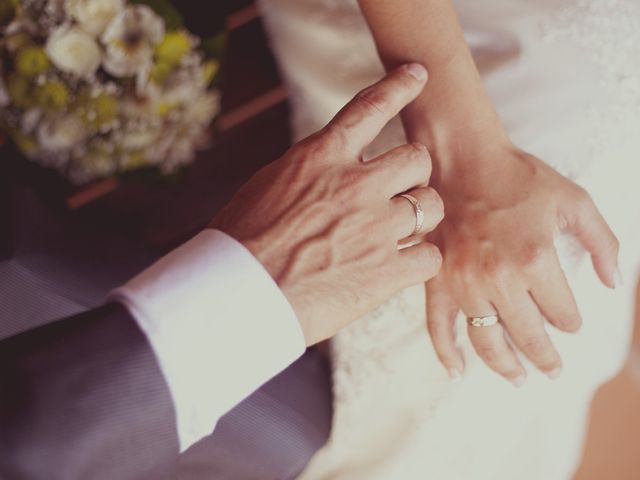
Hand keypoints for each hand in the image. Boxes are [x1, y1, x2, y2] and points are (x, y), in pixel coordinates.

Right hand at [212, 64, 443, 345]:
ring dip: (420, 217)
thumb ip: (311, 171)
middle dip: (413, 174)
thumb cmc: (241, 242)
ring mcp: (374, 227)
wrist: (237, 294)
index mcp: (320, 157)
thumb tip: (331, 168)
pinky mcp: (385, 271)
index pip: (370, 108)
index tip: (418, 74)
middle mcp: (355, 184)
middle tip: (400, 192)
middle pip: (417, 159)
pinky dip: (419, 261)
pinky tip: (400, 267)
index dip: (399, 87)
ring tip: (401, 232)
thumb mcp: (269, 186)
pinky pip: (430, 256)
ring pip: (431, 205)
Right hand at [425, 142, 618, 384]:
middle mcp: (498, 278)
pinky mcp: (437, 281)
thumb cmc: (517, 177)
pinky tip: (458, 371)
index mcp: (535, 259)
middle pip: (528, 337)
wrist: (460, 159)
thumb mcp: (574, 200)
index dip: (572, 323)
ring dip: (505, 366)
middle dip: (546, 358)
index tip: (571, 323)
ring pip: (487, 341)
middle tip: (553, 371)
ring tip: (518, 379)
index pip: (562, 313)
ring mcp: (463, 282)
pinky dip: (447, 353)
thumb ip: (602, 241)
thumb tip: (612, 283)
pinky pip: (439, 326)